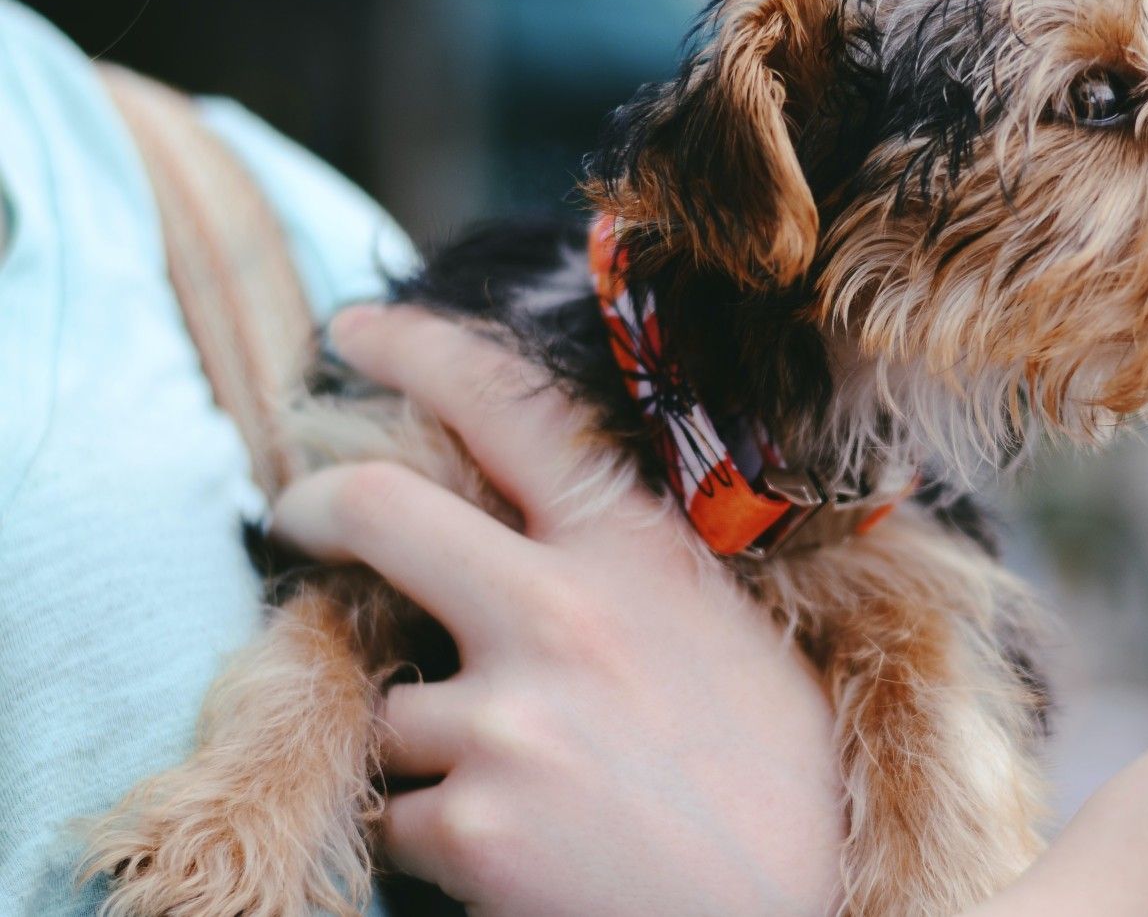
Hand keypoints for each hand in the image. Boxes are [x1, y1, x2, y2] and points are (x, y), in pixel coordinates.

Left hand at [272, 304, 843, 916]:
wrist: (810, 910)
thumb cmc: (784, 775)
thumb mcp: (724, 628)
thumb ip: (624, 572)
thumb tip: (521, 538)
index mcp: (637, 552)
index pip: (510, 408)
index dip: (415, 350)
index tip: (353, 334)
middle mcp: (563, 612)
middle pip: (378, 509)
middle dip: (312, 505)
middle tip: (294, 513)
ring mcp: (510, 717)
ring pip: (389, 703)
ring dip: (429, 742)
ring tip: (530, 785)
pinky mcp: (473, 822)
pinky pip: (398, 812)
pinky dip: (437, 834)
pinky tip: (526, 852)